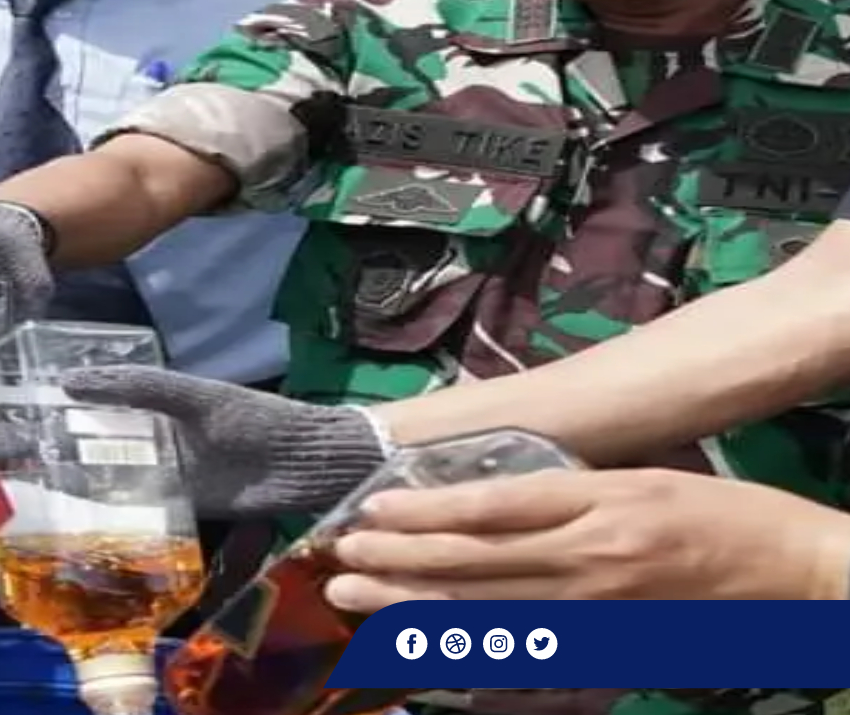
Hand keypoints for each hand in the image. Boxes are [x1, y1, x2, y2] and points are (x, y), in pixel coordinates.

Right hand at [54, 366, 390, 517]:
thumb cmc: (252, 417)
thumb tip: (68, 381)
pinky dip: (104, 519)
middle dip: (34, 460)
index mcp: (148, 406)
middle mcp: (148, 441)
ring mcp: (162, 476)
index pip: (84, 409)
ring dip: (58, 492)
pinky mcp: (180, 508)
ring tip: (9, 503)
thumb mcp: (192, 396)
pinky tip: (69, 529)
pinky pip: (134, 514)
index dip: (41, 418)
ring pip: (99, 484)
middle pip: (81, 450)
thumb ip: (137, 388)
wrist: (304, 461)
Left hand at [324, 468, 849, 609]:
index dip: (423, 510)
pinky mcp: (611, 653)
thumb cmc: (723, 516)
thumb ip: (565, 491)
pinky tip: (422, 649)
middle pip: (474, 563)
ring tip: (356, 598)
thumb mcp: (641, 480)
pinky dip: (469, 654)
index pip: (490, 508)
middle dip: (397, 560)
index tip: (370, 507)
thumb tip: (485, 498)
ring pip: (488, 613)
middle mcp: (590, 560)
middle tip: (336, 556)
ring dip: (413, 606)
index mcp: (597, 503)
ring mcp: (600, 615)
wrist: (801, 576)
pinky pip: (527, 658)